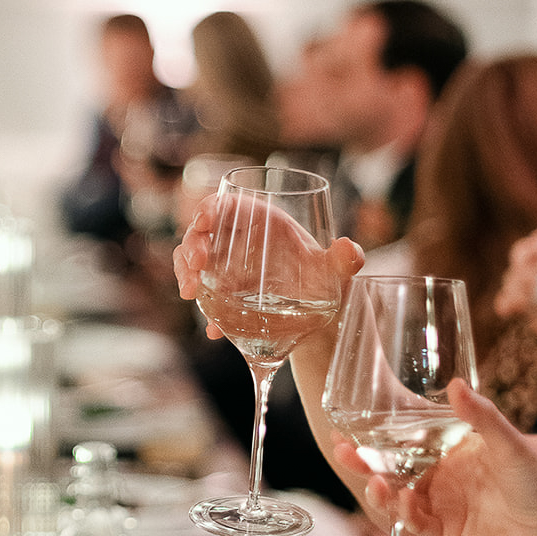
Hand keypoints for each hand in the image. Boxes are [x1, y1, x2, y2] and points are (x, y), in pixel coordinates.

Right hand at [173, 201, 362, 337]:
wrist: (320, 314)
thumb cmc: (326, 280)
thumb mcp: (336, 270)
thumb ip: (345, 259)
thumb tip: (350, 250)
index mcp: (261, 221)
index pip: (227, 205)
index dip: (210, 208)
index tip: (202, 222)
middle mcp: (239, 241)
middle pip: (202, 234)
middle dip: (191, 247)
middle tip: (196, 269)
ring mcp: (227, 268)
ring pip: (194, 262)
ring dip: (186, 275)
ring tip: (191, 294)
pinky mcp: (225, 294)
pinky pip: (206, 297)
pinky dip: (207, 312)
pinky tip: (215, 330)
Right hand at [339, 378, 536, 535]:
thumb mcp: (510, 444)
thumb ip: (481, 416)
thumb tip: (455, 384)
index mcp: (450, 454)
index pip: (404, 442)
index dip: (375, 436)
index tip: (350, 426)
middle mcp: (439, 480)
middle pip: (390, 470)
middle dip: (363, 463)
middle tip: (343, 451)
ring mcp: (439, 508)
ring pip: (396, 499)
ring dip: (379, 491)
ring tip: (375, 482)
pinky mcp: (444, 535)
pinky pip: (414, 525)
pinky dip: (403, 514)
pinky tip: (402, 500)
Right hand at [495, 229, 536, 399]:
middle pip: (523, 254)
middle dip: (523, 260)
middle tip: (534, 278)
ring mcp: (534, 286)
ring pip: (512, 276)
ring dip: (514, 284)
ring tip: (525, 299)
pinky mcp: (526, 307)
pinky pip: (507, 301)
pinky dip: (504, 303)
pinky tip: (508, 310)